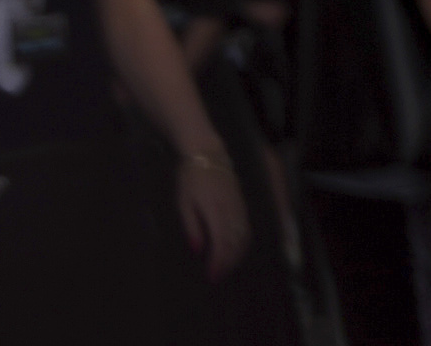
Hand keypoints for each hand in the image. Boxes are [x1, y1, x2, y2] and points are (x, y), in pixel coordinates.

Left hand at [172, 153, 245, 275]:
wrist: (208, 153)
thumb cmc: (190, 178)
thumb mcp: (183, 203)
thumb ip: (191, 226)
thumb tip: (197, 250)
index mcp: (215, 210)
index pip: (222, 242)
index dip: (219, 261)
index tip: (212, 275)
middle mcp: (231, 209)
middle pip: (236, 241)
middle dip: (229, 261)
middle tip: (219, 275)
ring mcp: (239, 204)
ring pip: (244, 234)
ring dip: (238, 253)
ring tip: (228, 265)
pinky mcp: (242, 201)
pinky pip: (247, 225)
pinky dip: (243, 240)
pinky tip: (237, 247)